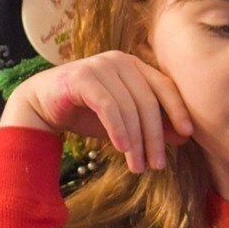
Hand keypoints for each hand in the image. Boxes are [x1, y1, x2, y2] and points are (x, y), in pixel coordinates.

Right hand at [0, 50, 192, 172]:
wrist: (41, 104)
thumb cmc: (85, 112)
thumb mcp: (124, 121)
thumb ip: (150, 124)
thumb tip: (183, 136)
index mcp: (134, 65)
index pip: (164, 86)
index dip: (178, 110)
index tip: (187, 134)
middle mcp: (119, 60)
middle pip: (148, 101)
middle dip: (155, 136)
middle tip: (157, 164)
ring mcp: (100, 65)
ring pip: (129, 107)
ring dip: (136, 141)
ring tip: (138, 167)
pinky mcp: (83, 77)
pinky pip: (109, 107)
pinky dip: (118, 130)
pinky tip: (122, 150)